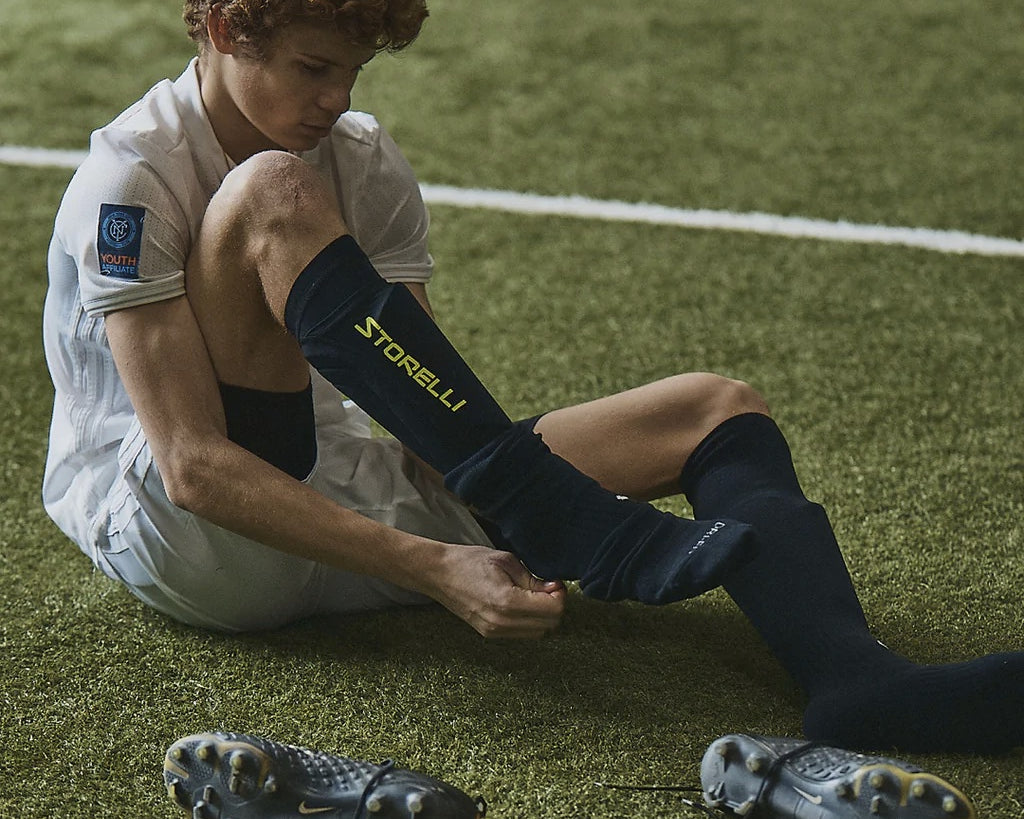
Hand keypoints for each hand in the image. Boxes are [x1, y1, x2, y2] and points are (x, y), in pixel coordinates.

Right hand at [429, 545, 565, 638]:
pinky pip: (522, 633)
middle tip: (547, 587)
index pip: (553, 610)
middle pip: (549, 625)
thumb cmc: (469, 561)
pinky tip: (521, 603)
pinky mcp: (490, 634)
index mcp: (507, 602)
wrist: (438, 573)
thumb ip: (533, 579)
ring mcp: (494, 632)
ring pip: (538, 633)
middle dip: (554, 606)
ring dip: (542, 615)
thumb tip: (554, 589)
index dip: (560, 595)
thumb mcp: (506, 561)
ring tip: (533, 594)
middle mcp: (502, 623)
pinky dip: (529, 621)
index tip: (554, 582)